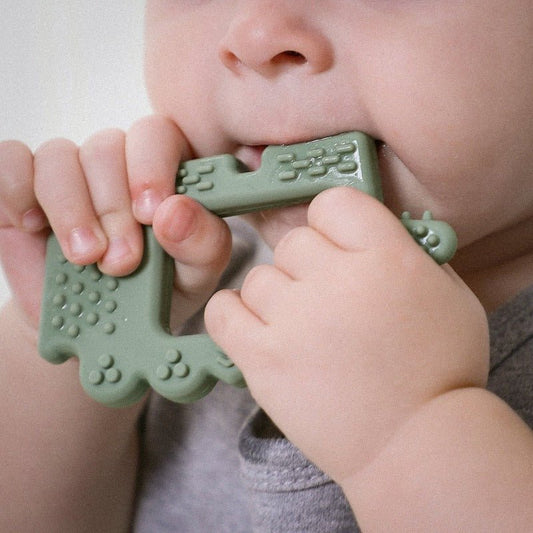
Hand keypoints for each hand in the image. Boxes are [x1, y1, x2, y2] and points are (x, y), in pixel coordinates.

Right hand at [0, 115, 230, 326]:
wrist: (100, 326)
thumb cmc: (155, 292)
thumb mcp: (193, 276)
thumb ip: (202, 244)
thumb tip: (176, 212)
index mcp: (162, 173)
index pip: (157, 136)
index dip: (152, 167)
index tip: (151, 214)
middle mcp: (115, 165)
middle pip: (107, 147)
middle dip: (113, 206)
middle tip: (122, 260)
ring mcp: (68, 174)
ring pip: (60, 155)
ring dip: (72, 208)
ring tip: (86, 257)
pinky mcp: (22, 188)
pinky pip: (10, 161)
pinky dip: (17, 188)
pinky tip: (34, 225)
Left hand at [206, 187, 488, 482]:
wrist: (414, 447)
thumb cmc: (439, 373)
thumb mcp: (450, 296)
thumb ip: (407, 252)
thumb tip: (371, 232)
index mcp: (386, 256)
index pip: (333, 202)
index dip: (333, 223)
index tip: (336, 246)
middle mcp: (337, 280)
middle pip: (293, 242)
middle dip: (308, 266)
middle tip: (326, 301)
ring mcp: (295, 319)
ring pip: (259, 277)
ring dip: (276, 297)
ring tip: (301, 330)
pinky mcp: (262, 358)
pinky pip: (223, 311)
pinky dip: (234, 315)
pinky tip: (258, 330)